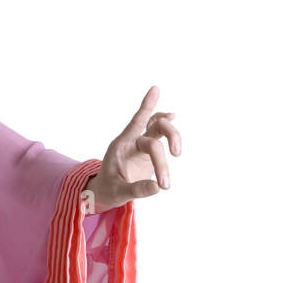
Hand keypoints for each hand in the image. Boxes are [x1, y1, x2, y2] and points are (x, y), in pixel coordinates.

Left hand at [85, 85, 180, 212]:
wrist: (105, 191)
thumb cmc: (108, 190)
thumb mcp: (118, 193)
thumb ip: (136, 190)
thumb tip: (157, 187)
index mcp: (120, 146)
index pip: (136, 122)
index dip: (146, 106)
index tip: (155, 88)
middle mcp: (131, 141)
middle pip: (155, 130)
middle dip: (167, 147)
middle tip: (168, 175)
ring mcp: (141, 145)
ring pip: (161, 129)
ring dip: (174, 139)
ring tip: (176, 156)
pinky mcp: (149, 151)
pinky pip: (160, 134)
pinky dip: (168, 127)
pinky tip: (173, 116)